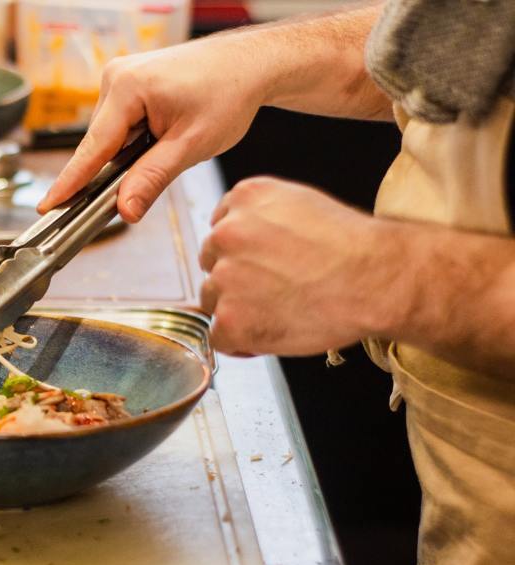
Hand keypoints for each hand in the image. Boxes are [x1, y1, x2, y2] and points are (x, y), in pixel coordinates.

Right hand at [38, 35, 269, 222]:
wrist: (249, 65)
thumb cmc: (227, 93)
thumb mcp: (190, 145)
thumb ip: (152, 178)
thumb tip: (124, 210)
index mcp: (126, 87)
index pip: (92, 147)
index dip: (70, 182)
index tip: (48, 205)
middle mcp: (116, 77)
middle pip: (100, 144)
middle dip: (115, 171)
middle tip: (138, 189)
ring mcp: (120, 78)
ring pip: (110, 137)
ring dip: (129, 155)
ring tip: (168, 147)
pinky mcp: (129, 84)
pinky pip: (120, 125)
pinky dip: (134, 142)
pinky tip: (160, 140)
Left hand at [199, 177, 404, 355]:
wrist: (377, 280)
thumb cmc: (354, 248)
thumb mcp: (302, 204)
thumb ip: (263, 218)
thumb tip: (245, 244)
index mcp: (244, 198)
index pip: (221, 230)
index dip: (241, 255)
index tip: (262, 266)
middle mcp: (226, 233)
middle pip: (212, 264)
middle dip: (236, 280)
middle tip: (275, 291)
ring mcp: (224, 277)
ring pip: (213, 300)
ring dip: (237, 310)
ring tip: (280, 311)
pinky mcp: (230, 319)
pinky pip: (218, 337)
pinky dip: (241, 342)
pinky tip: (270, 334)